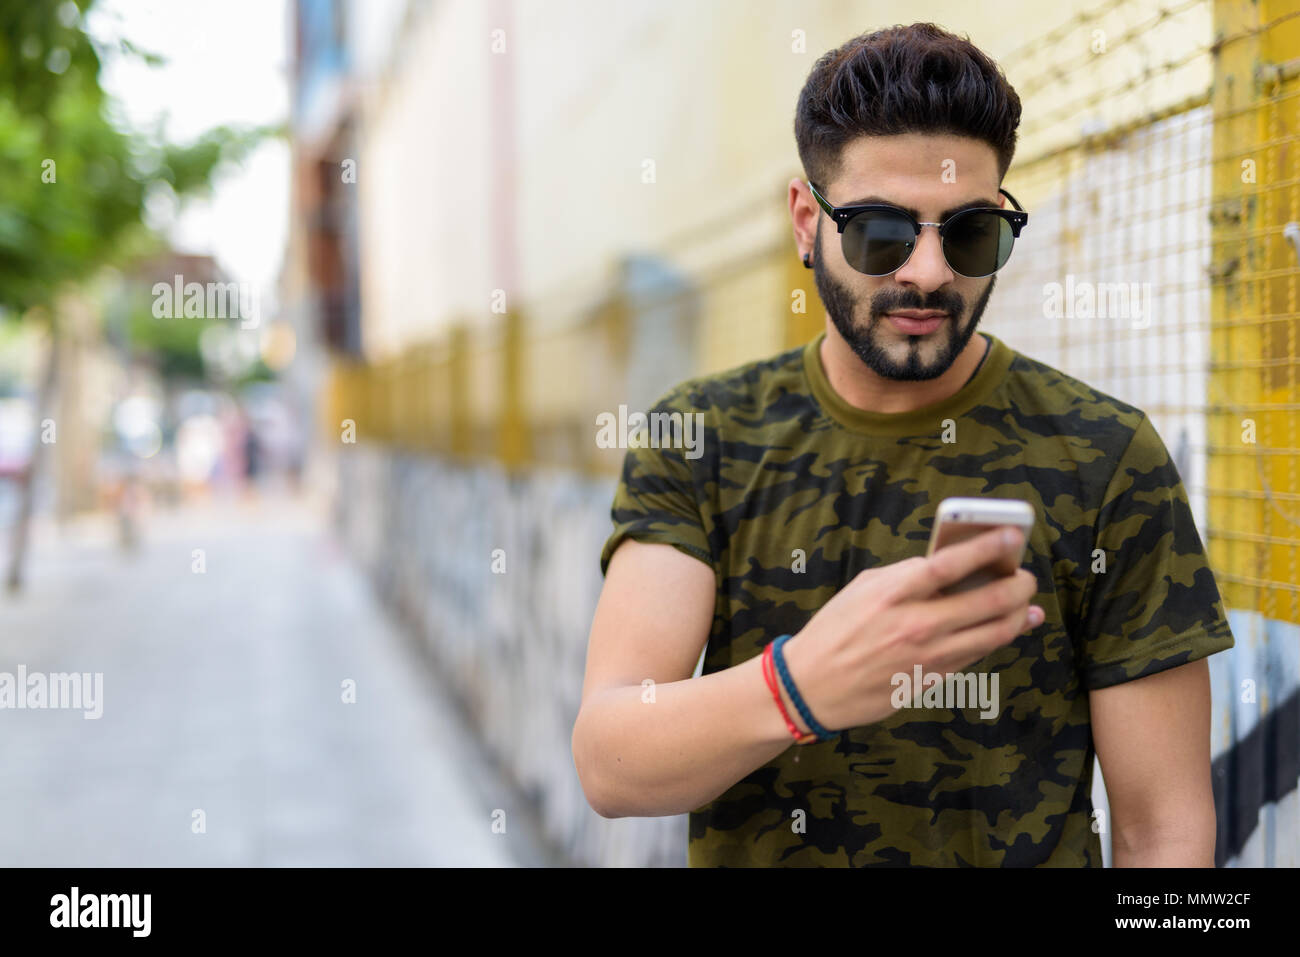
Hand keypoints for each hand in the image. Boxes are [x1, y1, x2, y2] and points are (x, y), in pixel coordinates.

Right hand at [781, 526, 1041, 730]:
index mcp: (893, 594)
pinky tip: (1009, 627)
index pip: (950, 565)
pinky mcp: (933, 680)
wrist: (813, 686)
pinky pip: (977, 655)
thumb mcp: (863, 588)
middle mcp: (915, 625)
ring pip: (993, 634)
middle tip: (1025, 576)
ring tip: (1027, 603)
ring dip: (1018, 615)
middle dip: (1017, 585)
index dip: (987, 547)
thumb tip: (948, 565)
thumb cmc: (836, 630)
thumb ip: (905, 574)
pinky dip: (997, 638)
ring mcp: (928, 657)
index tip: (1012, 535)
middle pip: (986, 602)